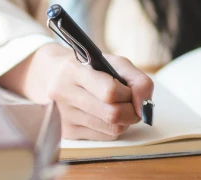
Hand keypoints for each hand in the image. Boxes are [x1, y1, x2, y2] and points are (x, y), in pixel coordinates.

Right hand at [0, 43, 153, 139]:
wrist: (54, 76)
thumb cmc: (91, 68)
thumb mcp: (115, 63)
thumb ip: (138, 80)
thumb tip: (145, 107)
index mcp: (74, 71)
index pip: (110, 91)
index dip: (128, 94)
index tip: (129, 91)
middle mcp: (63, 93)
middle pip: (112, 115)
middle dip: (132, 111)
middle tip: (132, 104)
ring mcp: (63, 116)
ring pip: (111, 129)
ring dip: (125, 121)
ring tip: (119, 108)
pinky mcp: (67, 132)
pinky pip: (105, 137)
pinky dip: (113, 128)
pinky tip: (106, 116)